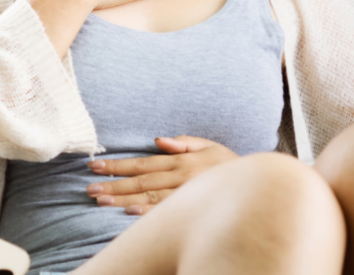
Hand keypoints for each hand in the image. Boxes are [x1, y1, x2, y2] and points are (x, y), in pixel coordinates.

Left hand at [84, 136, 237, 214]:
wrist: (263, 185)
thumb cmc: (230, 166)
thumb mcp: (210, 147)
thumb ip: (184, 142)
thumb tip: (158, 140)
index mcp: (181, 161)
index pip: (142, 163)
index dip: (117, 165)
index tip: (95, 167)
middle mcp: (182, 176)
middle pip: (141, 181)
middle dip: (113, 184)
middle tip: (90, 188)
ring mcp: (188, 194)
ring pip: (150, 197)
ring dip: (123, 199)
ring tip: (101, 200)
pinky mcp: (195, 209)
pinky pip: (168, 211)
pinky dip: (148, 213)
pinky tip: (130, 213)